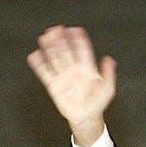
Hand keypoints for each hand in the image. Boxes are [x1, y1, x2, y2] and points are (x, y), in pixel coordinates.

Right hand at [27, 25, 116, 145]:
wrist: (86, 117)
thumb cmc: (97, 103)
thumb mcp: (108, 89)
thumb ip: (108, 74)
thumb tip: (110, 60)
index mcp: (87, 68)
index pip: (82, 51)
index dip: (79, 40)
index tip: (75, 30)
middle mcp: (73, 70)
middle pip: (66, 51)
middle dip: (61, 40)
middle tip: (56, 29)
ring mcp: (63, 76)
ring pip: (55, 58)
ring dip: (50, 48)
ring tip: (45, 37)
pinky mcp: (54, 85)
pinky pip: (45, 72)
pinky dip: (39, 64)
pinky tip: (35, 55)